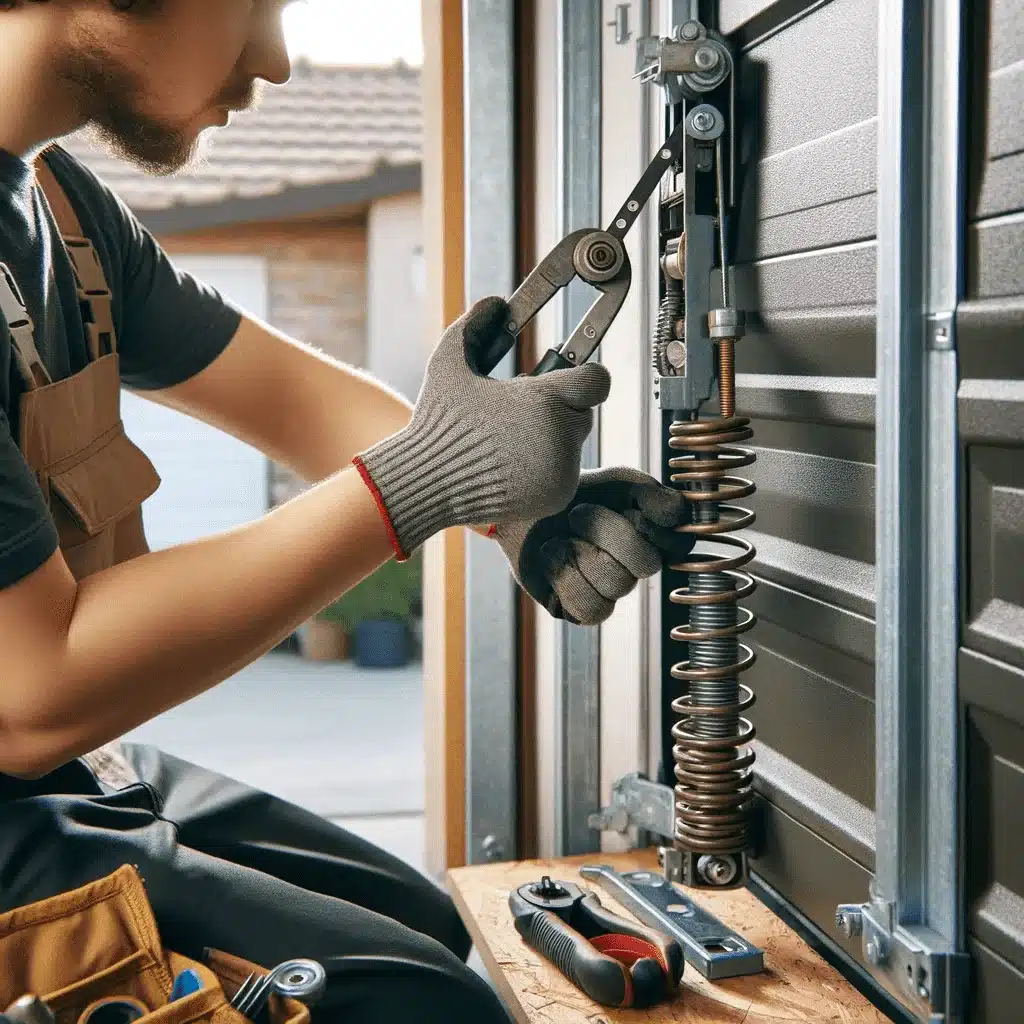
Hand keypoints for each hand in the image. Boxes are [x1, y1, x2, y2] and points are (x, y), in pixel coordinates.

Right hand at [354, 296, 610, 558]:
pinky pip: (563, 474)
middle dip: (558, 409)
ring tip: (509, 439)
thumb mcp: (450, 362)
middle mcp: (562, 439)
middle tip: (521, 410)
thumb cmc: (439, 421)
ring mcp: (561, 472)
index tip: (566, 377)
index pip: (597, 381)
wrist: (427, 483)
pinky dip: (544, 467)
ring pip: (572, 444)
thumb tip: (494, 302)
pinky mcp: (556, 497)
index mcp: (546, 402)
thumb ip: (476, 326)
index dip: (584, 375)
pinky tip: (509, 463)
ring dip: (550, 438)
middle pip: (583, 413)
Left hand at [493, 467, 694, 624]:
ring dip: (579, 553)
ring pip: (616, 586)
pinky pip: (589, 609)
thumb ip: (652, 493)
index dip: (649, 525)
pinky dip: (563, 575)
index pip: (679, 543)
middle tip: (577, 514)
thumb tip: (677, 517)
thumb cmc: (573, 493)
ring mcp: (610, 592)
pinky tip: (551, 557)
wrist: (522, 507)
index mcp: (653, 538)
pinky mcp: (580, 610)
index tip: (627, 507)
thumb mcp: (617, 481)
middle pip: (646, 564)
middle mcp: (636, 569)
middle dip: (605, 530)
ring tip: (560, 538)